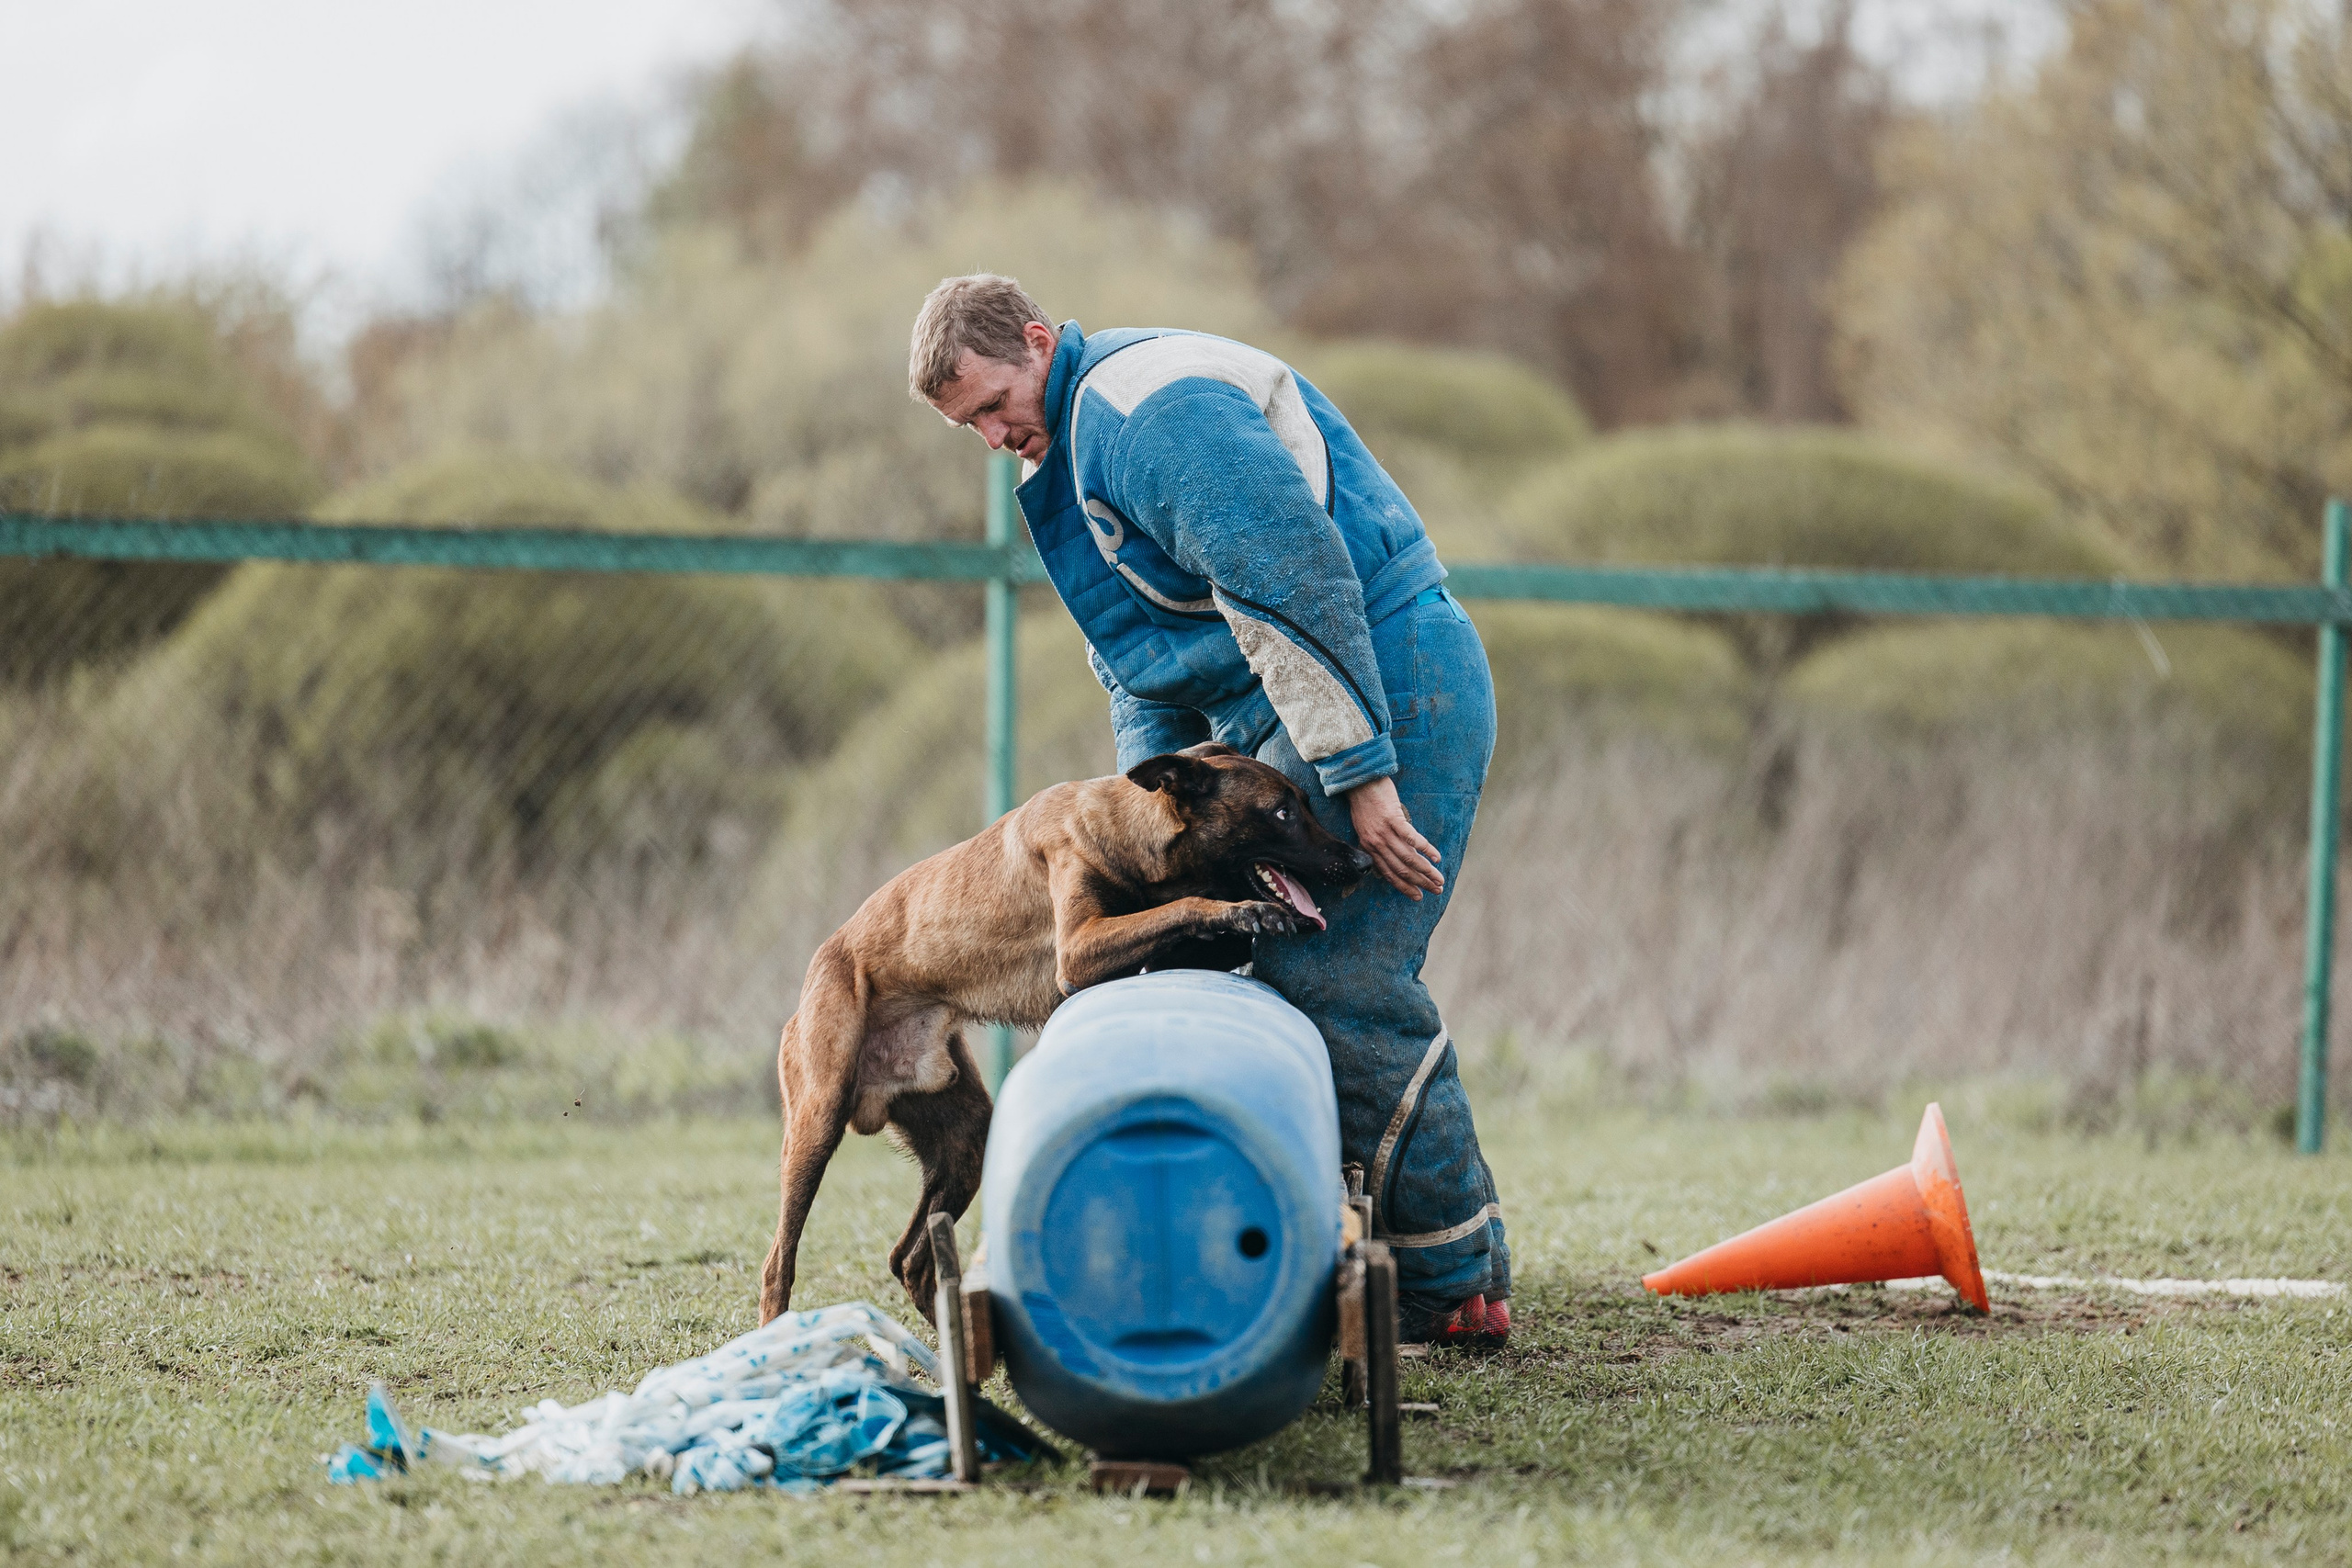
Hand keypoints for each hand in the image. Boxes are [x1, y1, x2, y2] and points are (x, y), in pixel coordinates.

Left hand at [1346, 776, 1443, 899]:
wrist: (1358, 780)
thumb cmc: (1364, 802)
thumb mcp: (1366, 827)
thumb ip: (1378, 843)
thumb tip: (1397, 856)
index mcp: (1368, 847)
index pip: (1388, 874)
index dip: (1404, 887)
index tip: (1418, 896)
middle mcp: (1375, 843)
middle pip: (1401, 869)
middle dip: (1420, 883)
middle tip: (1436, 890)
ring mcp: (1384, 831)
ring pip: (1408, 858)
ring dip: (1426, 871)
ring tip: (1439, 879)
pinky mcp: (1392, 818)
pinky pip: (1411, 838)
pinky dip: (1425, 849)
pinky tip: (1436, 857)